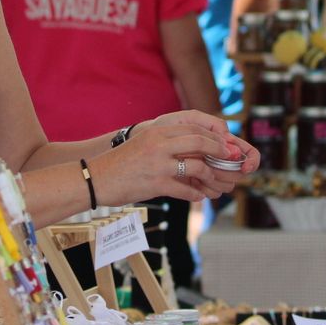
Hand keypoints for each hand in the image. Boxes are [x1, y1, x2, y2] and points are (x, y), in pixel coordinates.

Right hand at [97, 112, 259, 203]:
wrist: (95, 179)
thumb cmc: (120, 164)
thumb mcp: (144, 144)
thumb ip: (166, 143)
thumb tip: (193, 149)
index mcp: (157, 131)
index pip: (194, 127)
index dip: (214, 136)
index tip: (225, 145)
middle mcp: (159, 143)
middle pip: (200, 141)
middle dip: (220, 151)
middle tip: (229, 160)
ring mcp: (158, 163)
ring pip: (197, 166)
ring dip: (211, 176)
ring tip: (215, 183)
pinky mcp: (155, 183)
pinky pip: (185, 189)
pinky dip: (196, 194)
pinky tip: (199, 197)